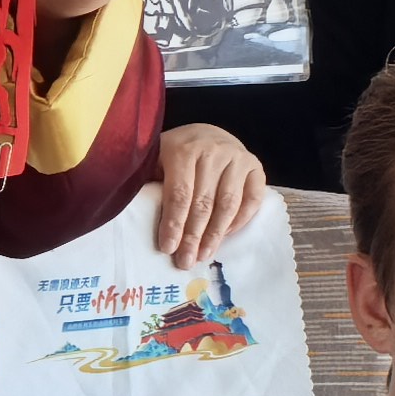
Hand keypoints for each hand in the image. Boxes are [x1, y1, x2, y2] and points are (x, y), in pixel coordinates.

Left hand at [150, 123, 265, 266]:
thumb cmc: (174, 153)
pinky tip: (225, 236)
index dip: (174, 223)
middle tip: (186, 261)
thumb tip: (139, 221)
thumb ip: (150, 184)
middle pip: (204, 202)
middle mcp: (214, 150)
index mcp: (183, 149)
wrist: (205, 134)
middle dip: (193, 236)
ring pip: (228, 203)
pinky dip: (239, 220)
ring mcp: (238, 157)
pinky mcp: (255, 166)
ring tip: (203, 255)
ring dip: (215, 234)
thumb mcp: (155, 160)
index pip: (180, 193)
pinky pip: (252, 199)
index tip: (168, 248)